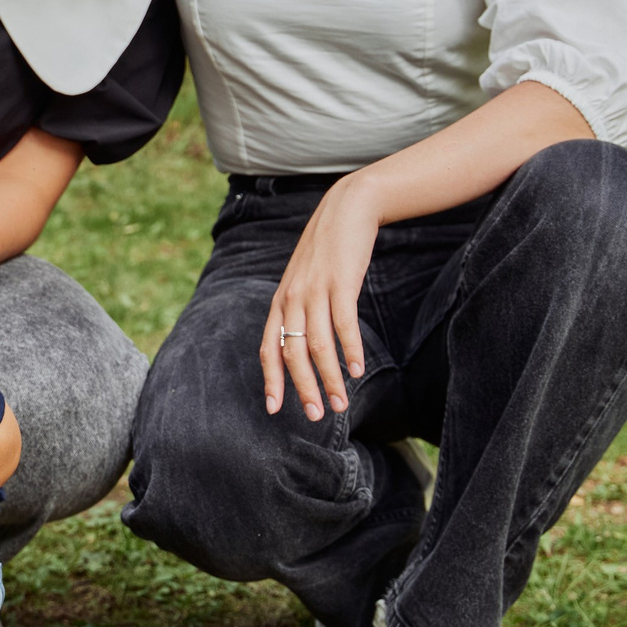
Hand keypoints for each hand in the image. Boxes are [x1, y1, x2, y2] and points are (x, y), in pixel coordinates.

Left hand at [260, 175, 377, 420]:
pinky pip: (343, 324)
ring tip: (342, 403)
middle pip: (292, 353)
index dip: (271, 380)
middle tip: (317, 416)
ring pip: (317, 345)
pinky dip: (351, 350)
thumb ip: (300, 311)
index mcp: (281, 302)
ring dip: (330, 378)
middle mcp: (292, 299)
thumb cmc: (327, 251)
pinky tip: (358, 370)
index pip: (269, 348)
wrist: (346, 209)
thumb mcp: (304, 281)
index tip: (274, 409)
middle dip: (303, 388)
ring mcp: (314, 290)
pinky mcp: (340, 282)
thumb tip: (304, 348)